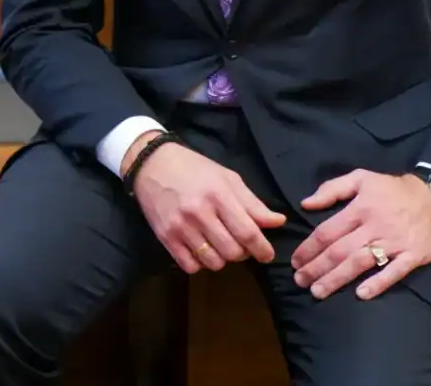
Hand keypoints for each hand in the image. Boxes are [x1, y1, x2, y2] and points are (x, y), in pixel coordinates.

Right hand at [124, 133, 285, 273]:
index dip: (262, 249)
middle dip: (241, 252)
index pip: (248, 233)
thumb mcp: (227, 178)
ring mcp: (180, 227)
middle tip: (238, 243)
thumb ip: (252, 204)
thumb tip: (278, 222)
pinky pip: (190, 266)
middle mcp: (199, 213)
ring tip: (218, 245)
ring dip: (221, 258)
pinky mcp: (165, 237)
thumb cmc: (194, 169)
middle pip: (232, 252)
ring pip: (213, 262)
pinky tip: (200, 249)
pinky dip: (200, 263)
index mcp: (219, 195)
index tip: (266, 254)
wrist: (152, 164)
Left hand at [291, 170, 430, 299]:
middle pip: (340, 251)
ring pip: (361, 263)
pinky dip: (378, 283)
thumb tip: (305, 203)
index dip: (309, 248)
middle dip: (317, 268)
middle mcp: (374, 227)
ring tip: (319, 291)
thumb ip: (332, 189)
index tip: (295, 262)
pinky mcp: (413, 255)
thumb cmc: (395, 189)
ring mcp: (394, 243)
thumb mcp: (362, 178)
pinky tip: (362, 294)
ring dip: (338, 278)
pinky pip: (394, 272)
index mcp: (359, 209)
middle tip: (300, 282)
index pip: (327, 232)